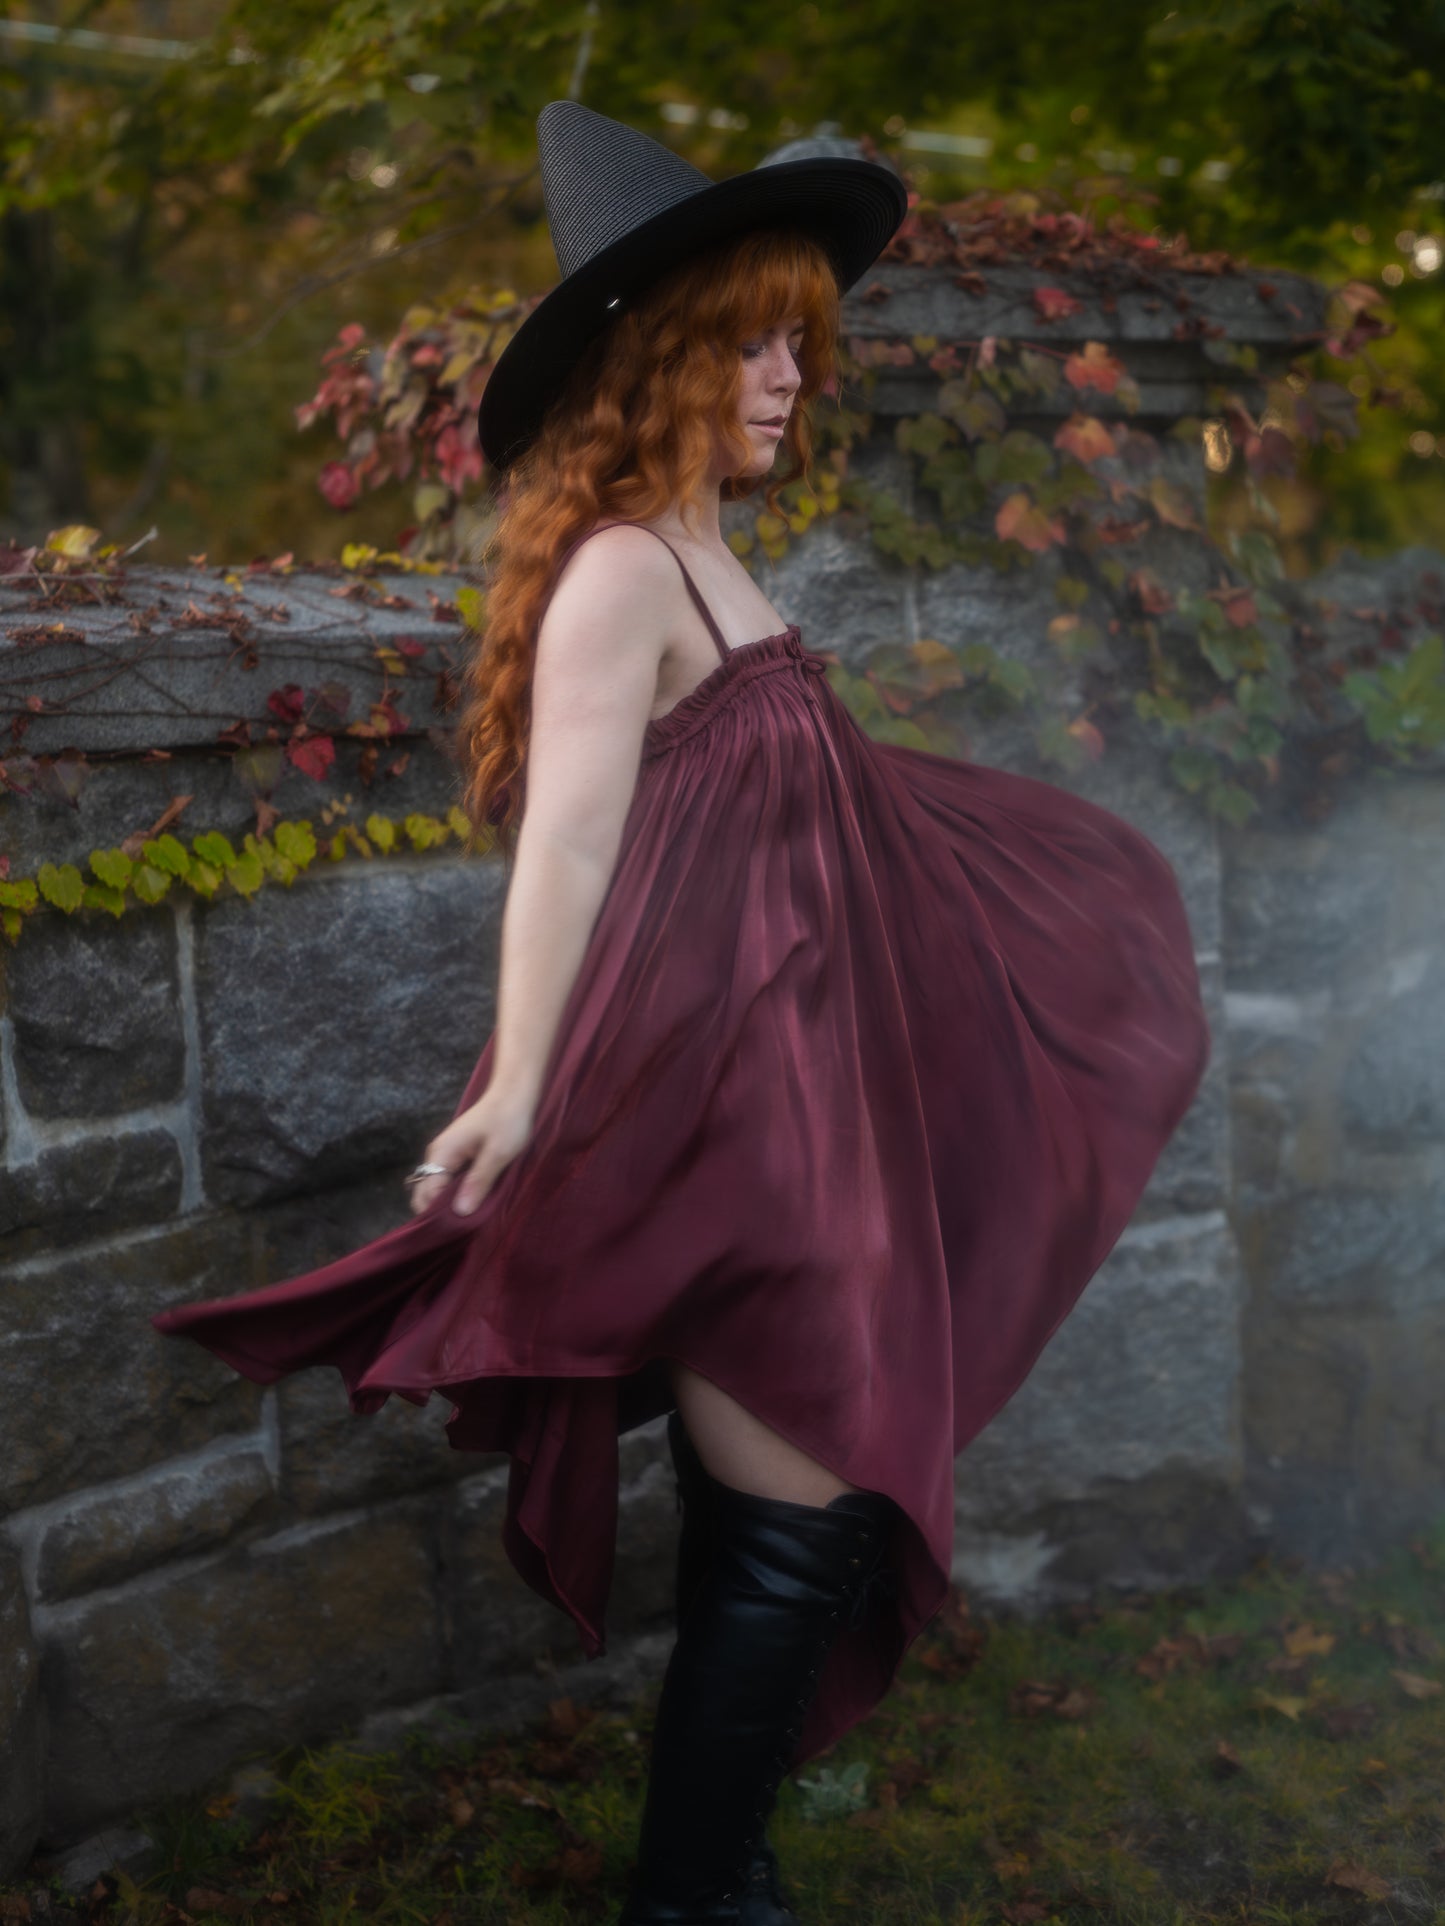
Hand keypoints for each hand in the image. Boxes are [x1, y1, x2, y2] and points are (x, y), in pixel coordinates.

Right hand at [408, 1085, 537, 1216]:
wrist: (513, 1093)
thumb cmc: (507, 1120)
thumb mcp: (498, 1153)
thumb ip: (478, 1182)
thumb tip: (459, 1213)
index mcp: (441, 1154)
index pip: (426, 1195)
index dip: (439, 1215)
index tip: (459, 1231)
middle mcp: (436, 1156)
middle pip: (426, 1194)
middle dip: (441, 1213)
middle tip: (467, 1227)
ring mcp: (446, 1156)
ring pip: (438, 1190)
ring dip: (451, 1205)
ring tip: (473, 1218)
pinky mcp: (457, 1157)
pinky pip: (450, 1182)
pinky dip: (458, 1194)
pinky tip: (475, 1202)